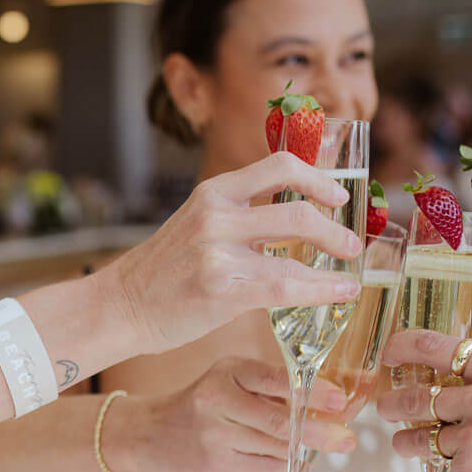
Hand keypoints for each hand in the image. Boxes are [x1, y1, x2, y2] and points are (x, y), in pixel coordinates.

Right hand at [102, 153, 360, 354]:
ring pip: (295, 255)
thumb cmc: (165, 269)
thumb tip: (298, 217)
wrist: (121, 305)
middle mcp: (215, 216)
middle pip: (297, 211)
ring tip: (349, 274)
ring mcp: (216, 253)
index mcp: (213, 193)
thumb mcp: (198, 224)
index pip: (280, 166)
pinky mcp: (220, 290)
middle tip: (350, 244)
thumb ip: (240, 215)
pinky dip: (321, 290)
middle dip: (335, 229)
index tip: (337, 196)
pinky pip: (285, 289)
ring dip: (333, 266)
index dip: (318, 178)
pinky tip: (339, 293)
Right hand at [112, 358, 352, 471]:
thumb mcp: (227, 381)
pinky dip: (283, 465)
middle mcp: (218, 400)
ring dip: (302, 451)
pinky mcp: (216, 465)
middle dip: (319, 432)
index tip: (339, 400)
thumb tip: (327, 405)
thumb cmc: (198, 405)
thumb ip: (268, 389)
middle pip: (280, 422)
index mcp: (226, 371)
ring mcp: (215, 436)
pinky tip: (285, 460)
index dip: (312, 392)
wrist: (148, 435)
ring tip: (318, 447)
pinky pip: (266, 469)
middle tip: (347, 439)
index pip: (276, 379)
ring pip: (277, 448)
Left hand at [377, 330, 471, 471]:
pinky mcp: (471, 468)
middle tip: (387, 407)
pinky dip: (451, 471)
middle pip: (417, 397)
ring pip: (421, 437)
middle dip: (395, 404)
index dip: (402, 347)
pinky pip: (446, 467)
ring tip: (405, 442)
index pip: (431, 347)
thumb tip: (446, 369)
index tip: (389, 354)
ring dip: (408, 441)